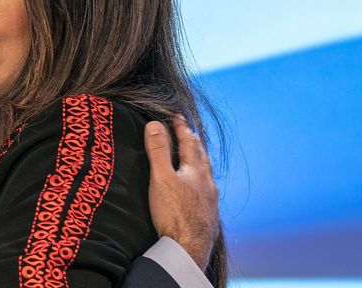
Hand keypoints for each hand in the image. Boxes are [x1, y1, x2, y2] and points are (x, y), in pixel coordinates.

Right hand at [144, 117, 218, 269]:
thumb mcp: (161, 178)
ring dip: (200, 160)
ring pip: (207, 173)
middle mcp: (207, 182)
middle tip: (188, 132)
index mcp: (195, 170)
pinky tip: (199, 189)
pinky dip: (202, 180)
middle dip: (194, 142)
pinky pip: (207, 190)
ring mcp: (210, 199)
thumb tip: (154, 124)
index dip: (181, 128)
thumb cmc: (174, 213)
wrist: (189, 248)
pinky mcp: (209, 214)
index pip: (189, 142)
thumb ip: (158, 151)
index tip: (176, 116)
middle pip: (202, 156)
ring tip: (196, 156)